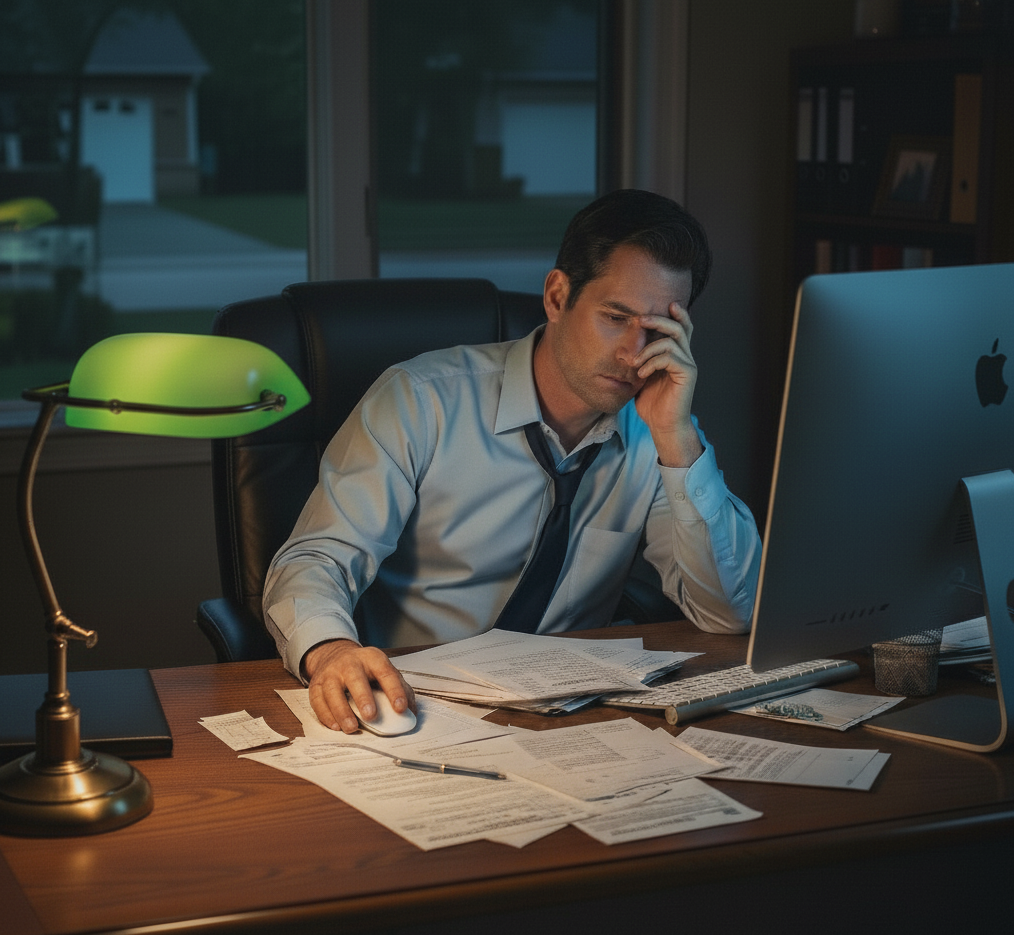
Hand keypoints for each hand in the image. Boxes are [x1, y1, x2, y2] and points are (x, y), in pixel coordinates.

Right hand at [303, 639, 415, 733]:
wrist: (335, 654)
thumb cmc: (364, 668)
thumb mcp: (383, 670)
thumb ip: (400, 688)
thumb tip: (412, 713)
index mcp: (372, 658)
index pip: (385, 672)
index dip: (394, 690)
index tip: (401, 707)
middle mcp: (350, 663)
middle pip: (355, 678)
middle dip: (363, 697)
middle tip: (371, 715)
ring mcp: (330, 673)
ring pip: (332, 690)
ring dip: (342, 711)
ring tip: (352, 727)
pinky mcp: (316, 684)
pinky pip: (318, 700)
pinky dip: (326, 715)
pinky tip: (335, 726)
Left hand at [629, 302, 703, 467]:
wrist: (663, 425)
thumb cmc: (651, 403)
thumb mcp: (642, 377)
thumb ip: (641, 360)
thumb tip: (625, 346)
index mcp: (676, 355)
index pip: (681, 328)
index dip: (676, 314)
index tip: (663, 305)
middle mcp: (685, 357)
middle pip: (679, 327)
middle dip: (659, 320)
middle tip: (640, 320)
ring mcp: (688, 365)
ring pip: (672, 341)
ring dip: (648, 348)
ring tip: (634, 363)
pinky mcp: (687, 374)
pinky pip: (669, 358)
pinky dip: (652, 362)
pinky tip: (641, 374)